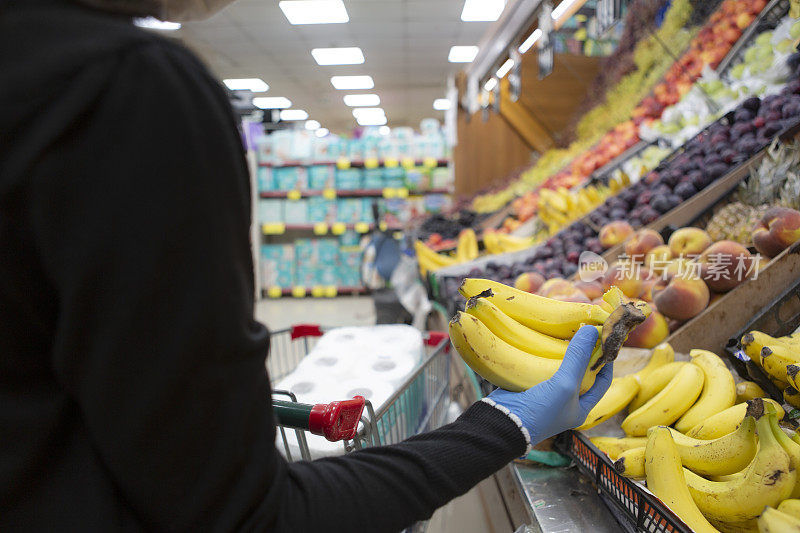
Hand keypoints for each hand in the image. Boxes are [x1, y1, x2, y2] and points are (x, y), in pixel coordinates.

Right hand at [488, 326, 612, 444]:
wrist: (503, 422)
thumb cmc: (540, 410)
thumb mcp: (565, 384)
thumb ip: (578, 357)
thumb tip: (592, 330)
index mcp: (581, 407)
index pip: (602, 381)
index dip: (606, 362)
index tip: (605, 341)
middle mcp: (566, 401)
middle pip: (581, 372)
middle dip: (583, 353)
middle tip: (584, 331)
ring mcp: (547, 393)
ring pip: (560, 367)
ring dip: (563, 351)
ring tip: (565, 332)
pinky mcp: (529, 385)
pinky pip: (541, 367)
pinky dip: (544, 354)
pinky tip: (545, 340)